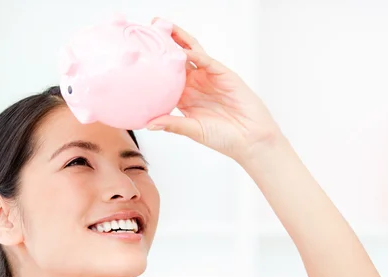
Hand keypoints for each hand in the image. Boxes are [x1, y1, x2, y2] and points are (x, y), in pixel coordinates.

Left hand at [146, 19, 283, 164]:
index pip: (165, 79)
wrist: (250, 139)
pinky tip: (183, 50)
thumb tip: (148, 123)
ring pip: (191, 53)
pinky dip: (195, 54)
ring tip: (163, 26)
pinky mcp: (223, 74)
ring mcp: (209, 78)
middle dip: (163, 46)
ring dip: (178, 40)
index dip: (153, 68)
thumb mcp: (193, 130)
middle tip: (147, 31)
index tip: (137, 59)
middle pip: (176, 61)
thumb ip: (172, 124)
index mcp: (185, 99)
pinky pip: (206, 61)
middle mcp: (195, 85)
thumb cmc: (223, 138)